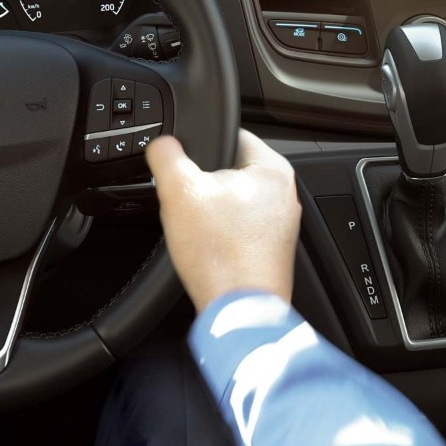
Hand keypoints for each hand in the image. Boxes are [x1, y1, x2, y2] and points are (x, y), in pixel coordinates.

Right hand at [146, 130, 300, 311]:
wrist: (238, 311)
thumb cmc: (220, 255)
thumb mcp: (179, 190)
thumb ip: (166, 155)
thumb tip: (161, 144)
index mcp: (272, 168)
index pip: (230, 134)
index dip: (199, 147)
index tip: (185, 169)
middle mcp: (283, 194)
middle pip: (228, 171)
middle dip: (202, 185)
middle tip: (188, 204)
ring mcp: (280, 223)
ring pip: (230, 201)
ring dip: (210, 211)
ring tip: (198, 229)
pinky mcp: (270, 248)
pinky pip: (238, 228)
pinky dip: (220, 234)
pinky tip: (208, 247)